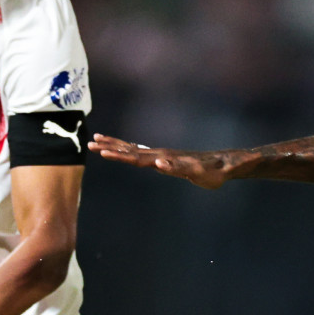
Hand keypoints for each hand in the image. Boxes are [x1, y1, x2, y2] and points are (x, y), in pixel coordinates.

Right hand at [90, 134, 234, 188]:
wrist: (223, 165)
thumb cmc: (214, 171)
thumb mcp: (200, 173)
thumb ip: (181, 168)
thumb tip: (160, 163)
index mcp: (164, 158)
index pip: (137, 157)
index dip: (120, 156)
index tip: (104, 153)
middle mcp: (160, 154)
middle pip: (130, 150)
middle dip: (110, 148)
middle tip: (91, 143)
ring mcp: (161, 155)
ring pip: (132, 150)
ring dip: (114, 146)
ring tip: (96, 141)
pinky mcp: (164, 159)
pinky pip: (140, 153)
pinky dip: (126, 151)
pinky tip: (118, 150)